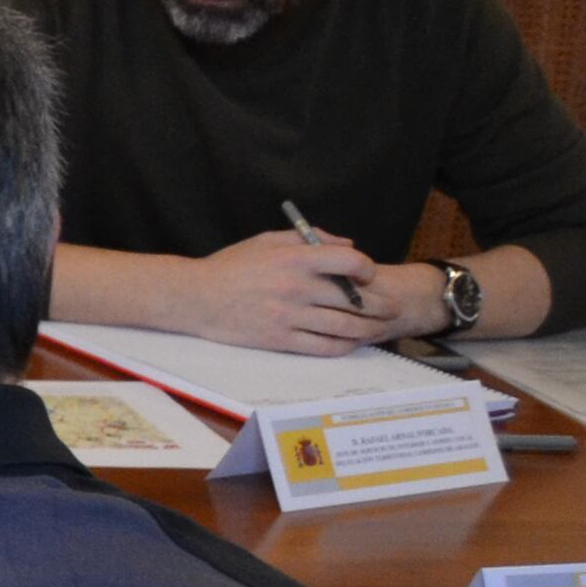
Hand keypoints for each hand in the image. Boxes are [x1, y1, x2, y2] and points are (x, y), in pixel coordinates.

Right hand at [175, 232, 417, 356]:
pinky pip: (324, 347)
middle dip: (381, 304)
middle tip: (391, 307)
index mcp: (293, 259)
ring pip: (345, 326)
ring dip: (368, 328)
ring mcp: (289, 316)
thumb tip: (349, 245)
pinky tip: (349, 341)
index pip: (348, 262)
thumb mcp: (267, 241)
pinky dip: (344, 345)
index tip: (368, 274)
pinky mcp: (280, 339)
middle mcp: (295, 288)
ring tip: (376, 327)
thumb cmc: (230, 266)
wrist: (194, 298)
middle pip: (355, 299)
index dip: (367, 268)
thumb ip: (310, 239)